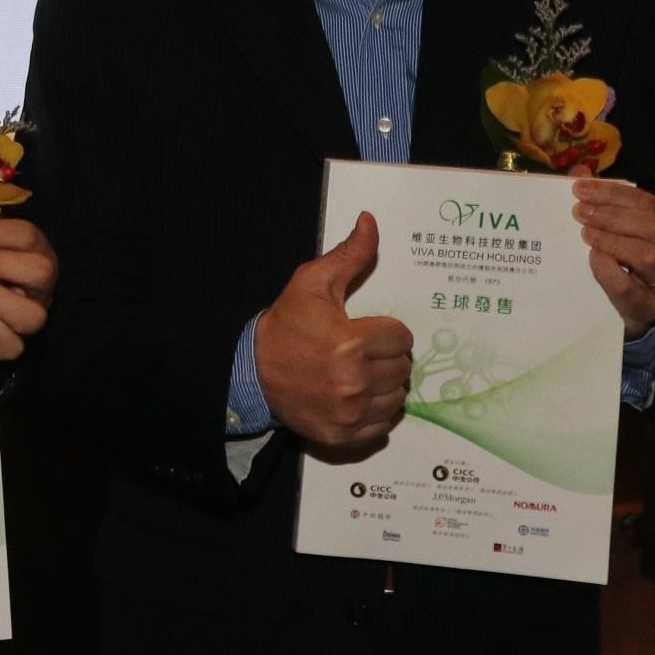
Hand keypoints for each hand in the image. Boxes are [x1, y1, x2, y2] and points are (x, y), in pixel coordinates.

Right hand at [253, 212, 414, 452]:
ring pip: (397, 398)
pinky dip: (375, 413)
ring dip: (385, 385)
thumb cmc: (285, 324)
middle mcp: (353, 382)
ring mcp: (348, 412)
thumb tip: (370, 220)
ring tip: (360, 373)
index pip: (403, 338)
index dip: (387, 331)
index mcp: (350, 343)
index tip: (366, 330)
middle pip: (403, 369)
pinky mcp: (343, 435)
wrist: (251, 371)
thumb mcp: (312, 282)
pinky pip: (383, 426)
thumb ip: (349, 254)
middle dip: (387, 357)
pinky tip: (356, 397)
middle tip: (363, 352)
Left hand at [574, 177, 654, 337]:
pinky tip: (593, 259)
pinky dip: (607, 270)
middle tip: (580, 212)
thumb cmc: (634, 265)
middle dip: (613, 215)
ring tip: (586, 234)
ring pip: (648, 256)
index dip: (615, 193)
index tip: (581, 188)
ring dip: (612, 240)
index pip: (651, 203)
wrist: (638, 313)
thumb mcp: (629, 231)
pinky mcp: (652, 310)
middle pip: (654, 227)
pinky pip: (628, 287)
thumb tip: (580, 172)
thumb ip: (608, 202)